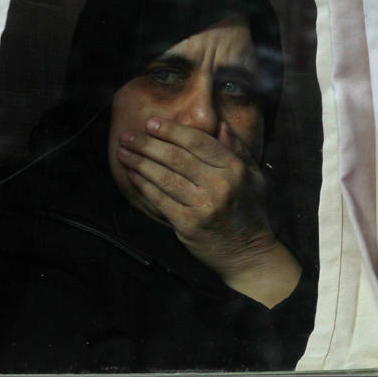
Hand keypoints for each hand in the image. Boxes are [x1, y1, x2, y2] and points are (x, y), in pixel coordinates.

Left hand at [117, 118, 300, 306]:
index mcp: (234, 169)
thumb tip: (218, 124)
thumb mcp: (254, 176)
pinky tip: (132, 175)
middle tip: (128, 135)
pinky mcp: (188, 224)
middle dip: (148, 144)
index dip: (172, 130)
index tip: (152, 122)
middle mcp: (219, 185)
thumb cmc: (249, 211)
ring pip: (164, 177)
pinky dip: (143, 185)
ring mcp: (203, 206)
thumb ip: (237, 148)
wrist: (248, 254)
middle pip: (176, 158)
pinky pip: (160, 199)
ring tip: (123, 152)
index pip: (198, 142)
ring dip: (140, 162)